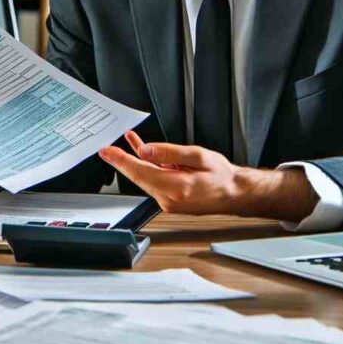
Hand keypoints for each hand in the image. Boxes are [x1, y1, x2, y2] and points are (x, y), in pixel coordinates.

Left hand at [99, 131, 319, 221]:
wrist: (236, 194)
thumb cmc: (222, 176)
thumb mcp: (197, 155)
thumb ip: (169, 152)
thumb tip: (145, 150)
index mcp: (176, 187)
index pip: (140, 172)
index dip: (120, 161)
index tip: (106, 152)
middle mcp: (169, 199)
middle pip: (138, 176)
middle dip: (122, 160)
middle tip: (106, 149)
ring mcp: (169, 202)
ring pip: (145, 178)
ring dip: (135, 161)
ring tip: (127, 141)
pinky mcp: (171, 200)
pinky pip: (153, 180)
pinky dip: (147, 166)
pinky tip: (143, 153)